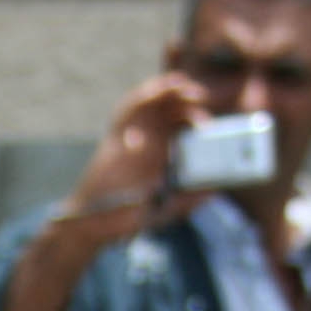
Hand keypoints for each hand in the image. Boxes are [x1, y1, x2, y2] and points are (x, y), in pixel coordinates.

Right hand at [54, 72, 210, 242]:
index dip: (194, 117)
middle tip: (200, 97)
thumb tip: (216, 189)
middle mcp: (146, 143)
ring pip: (149, 104)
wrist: (94, 225)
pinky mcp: (113, 140)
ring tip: (181, 85)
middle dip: (184, 100)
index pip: (180, 125)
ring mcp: (129, 139)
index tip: (206, 124)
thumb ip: (190, 199)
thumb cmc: (127, 218)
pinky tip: (156, 90)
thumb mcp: (167, 208)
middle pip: (167, 109)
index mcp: (160, 154)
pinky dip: (141, 98)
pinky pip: (126, 112)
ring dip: (165, 91)